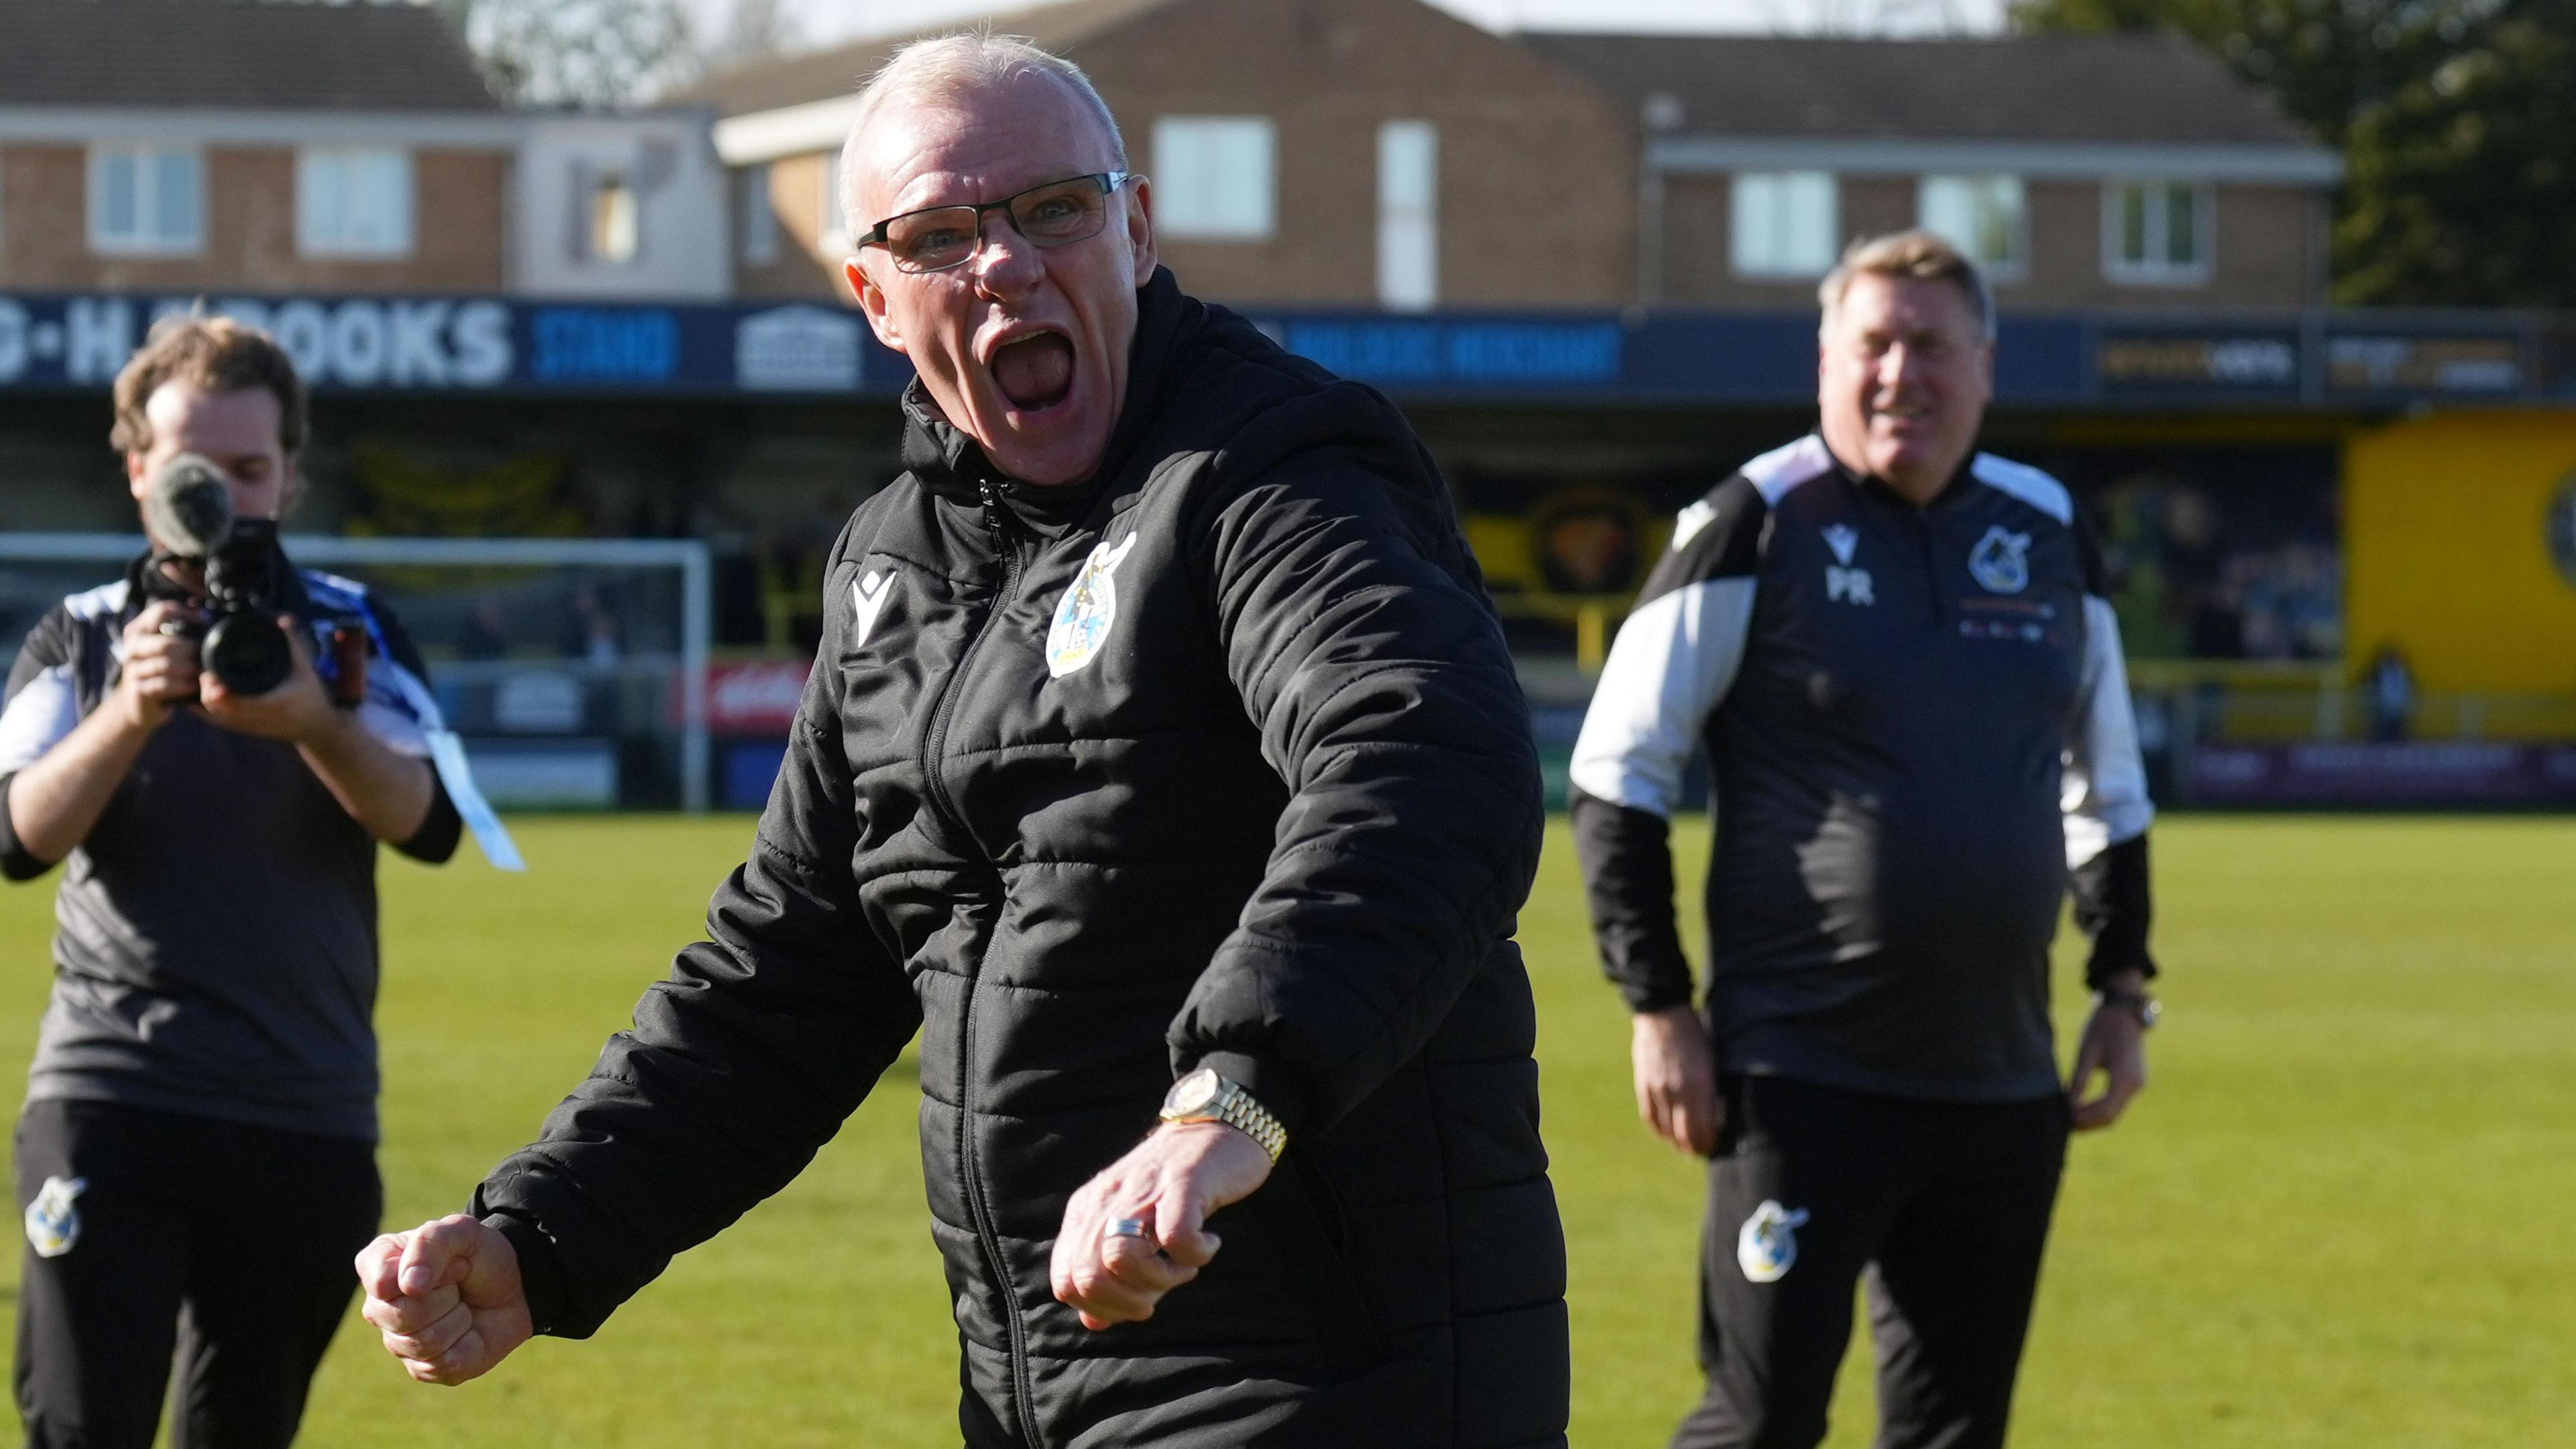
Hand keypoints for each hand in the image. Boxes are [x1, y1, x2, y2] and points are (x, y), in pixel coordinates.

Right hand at [113, 601, 202, 728]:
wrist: (139, 703)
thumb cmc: (162, 669)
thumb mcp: (166, 647)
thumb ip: (181, 631)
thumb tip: (210, 616)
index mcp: (140, 630)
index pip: (161, 611)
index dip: (186, 614)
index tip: (204, 622)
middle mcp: (133, 647)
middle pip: (166, 643)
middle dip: (190, 650)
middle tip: (206, 656)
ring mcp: (133, 669)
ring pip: (165, 665)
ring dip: (189, 669)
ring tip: (202, 671)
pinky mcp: (139, 690)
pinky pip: (163, 685)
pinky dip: (182, 685)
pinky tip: (193, 686)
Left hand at [200, 616, 334, 743]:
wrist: (318, 726)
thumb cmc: (312, 695)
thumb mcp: (306, 668)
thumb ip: (293, 644)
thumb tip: (283, 620)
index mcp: (277, 702)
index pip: (239, 701)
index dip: (218, 690)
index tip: (209, 673)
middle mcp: (263, 718)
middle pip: (223, 710)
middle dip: (208, 693)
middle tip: (205, 674)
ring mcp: (254, 727)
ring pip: (220, 719)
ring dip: (208, 702)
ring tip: (208, 683)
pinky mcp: (249, 731)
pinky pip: (224, 724)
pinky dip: (212, 712)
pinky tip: (208, 699)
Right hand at [357, 1214, 533, 1385]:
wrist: (517, 1287)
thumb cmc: (481, 1256)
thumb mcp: (462, 1231)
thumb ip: (430, 1243)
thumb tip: (408, 1286)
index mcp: (379, 1267)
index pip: (382, 1281)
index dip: (425, 1269)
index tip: (452, 1260)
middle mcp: (381, 1308)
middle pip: (402, 1315)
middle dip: (446, 1295)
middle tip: (460, 1284)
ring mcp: (400, 1342)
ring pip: (424, 1342)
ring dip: (458, 1318)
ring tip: (463, 1305)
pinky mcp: (424, 1369)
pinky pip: (442, 1365)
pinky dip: (468, 1345)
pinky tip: (469, 1332)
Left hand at [1050, 1120, 1273, 1330]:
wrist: (1214, 1126)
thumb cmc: (1173, 1187)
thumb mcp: (1129, 1226)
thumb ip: (1107, 1272)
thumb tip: (1094, 1322)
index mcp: (1087, 1212)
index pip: (1067, 1280)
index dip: (1100, 1307)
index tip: (1137, 1302)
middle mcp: (1107, 1200)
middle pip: (1090, 1276)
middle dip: (1130, 1300)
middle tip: (1164, 1286)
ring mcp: (1143, 1190)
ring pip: (1122, 1258)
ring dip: (1162, 1278)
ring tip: (1186, 1265)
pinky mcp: (1184, 1184)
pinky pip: (1176, 1236)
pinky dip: (1195, 1253)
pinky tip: (1208, 1243)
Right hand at [1632, 1005, 1721, 1154]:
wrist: (1664, 1013)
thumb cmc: (1696, 1034)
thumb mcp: (1712, 1060)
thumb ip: (1712, 1089)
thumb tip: (1716, 1115)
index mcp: (1700, 1084)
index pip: (1703, 1129)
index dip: (1709, 1143)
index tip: (1714, 1147)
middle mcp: (1678, 1091)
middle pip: (1685, 1135)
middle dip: (1694, 1148)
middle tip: (1701, 1152)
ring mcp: (1658, 1089)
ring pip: (1666, 1130)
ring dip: (1676, 1142)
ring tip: (1684, 1147)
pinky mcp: (1644, 1085)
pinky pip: (1651, 1117)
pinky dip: (1660, 1130)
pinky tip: (1666, 1134)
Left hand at [2068, 972, 2150, 1130]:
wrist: (2124, 1011)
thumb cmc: (2103, 1027)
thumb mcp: (2087, 1052)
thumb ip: (2078, 1080)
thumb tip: (2067, 1104)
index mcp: (2125, 1078)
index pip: (2105, 1110)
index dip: (2083, 1119)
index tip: (2064, 1120)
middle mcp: (2136, 1085)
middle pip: (2111, 1116)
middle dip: (2087, 1123)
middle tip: (2063, 1124)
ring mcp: (2137, 1084)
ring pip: (2115, 1112)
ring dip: (2093, 1118)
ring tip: (2069, 1118)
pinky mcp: (2134, 1081)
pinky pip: (2117, 1102)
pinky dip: (2100, 1109)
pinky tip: (2081, 1108)